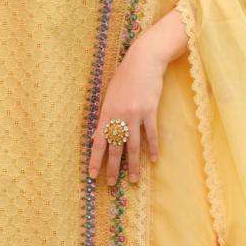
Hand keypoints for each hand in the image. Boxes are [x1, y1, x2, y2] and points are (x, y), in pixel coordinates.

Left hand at [88, 29, 169, 186]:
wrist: (143, 61)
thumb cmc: (125, 77)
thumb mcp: (110, 95)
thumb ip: (106, 116)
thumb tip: (100, 135)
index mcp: (106, 112)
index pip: (98, 142)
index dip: (95, 160)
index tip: (92, 175)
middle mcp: (119, 116)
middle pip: (115, 148)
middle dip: (113, 168)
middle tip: (111, 184)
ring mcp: (135, 115)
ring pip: (133, 146)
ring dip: (134, 165)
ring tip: (135, 180)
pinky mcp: (150, 111)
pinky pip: (151, 134)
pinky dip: (152, 148)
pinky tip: (152, 160)